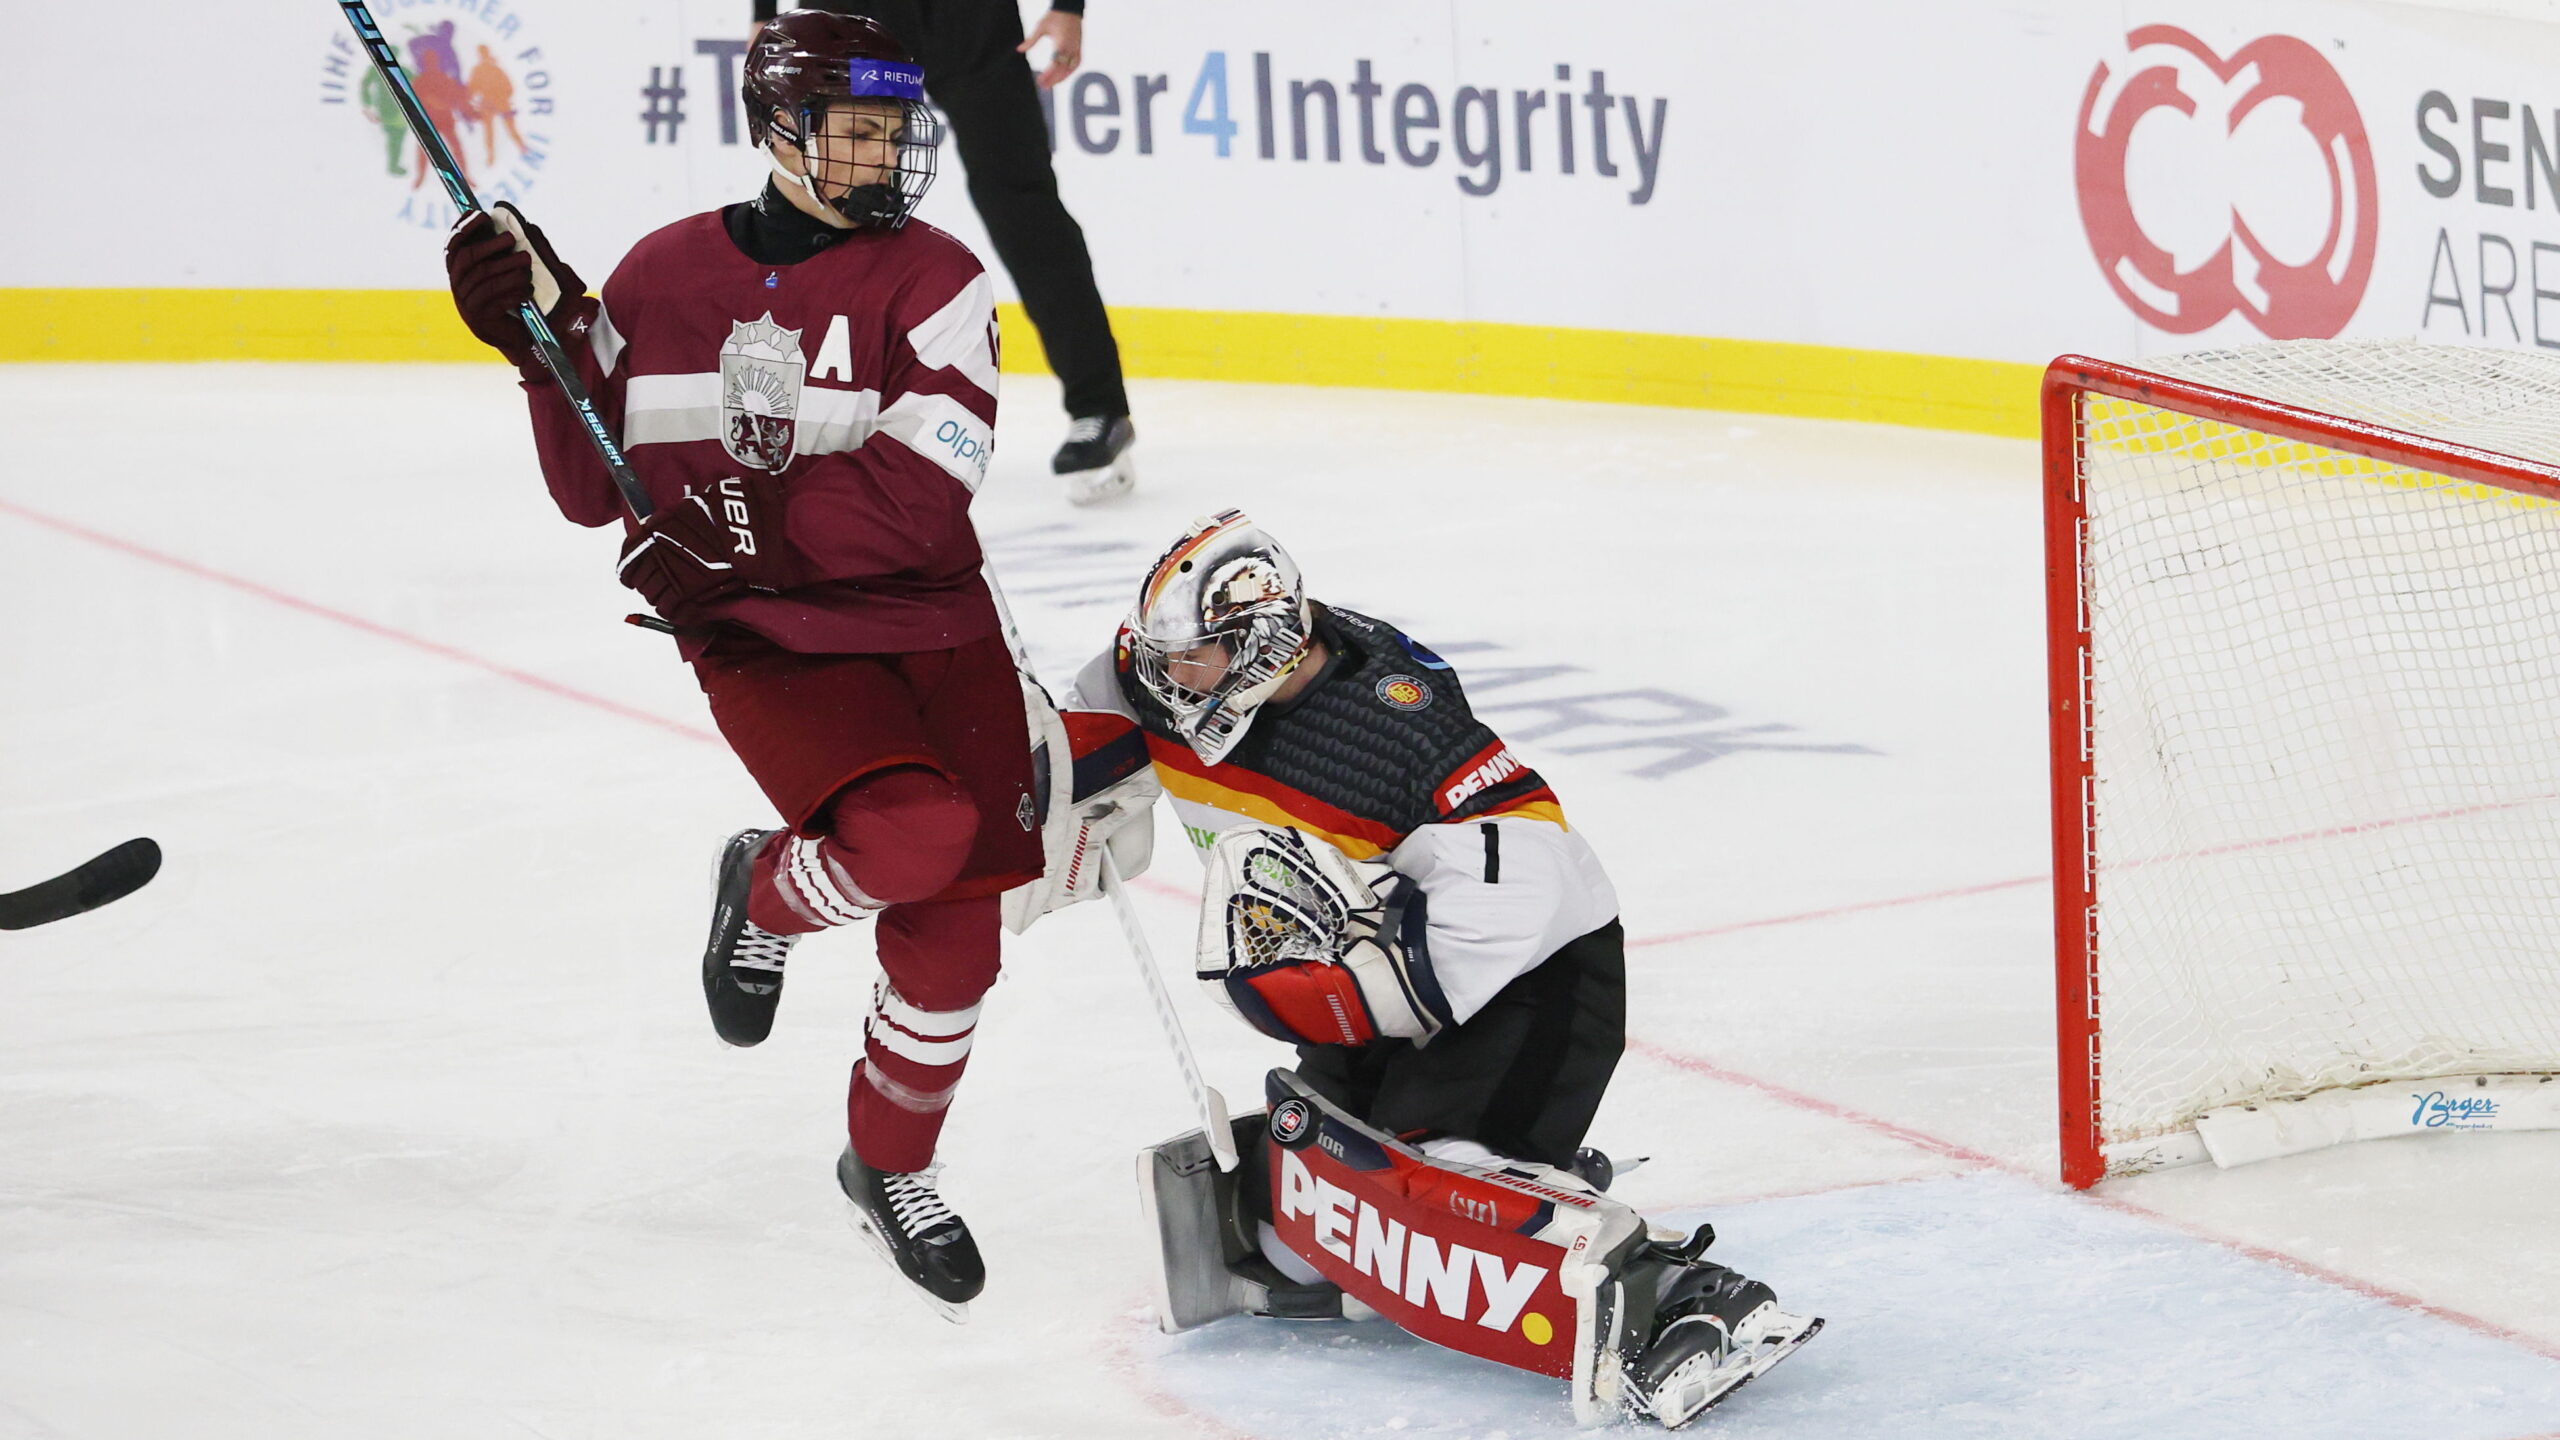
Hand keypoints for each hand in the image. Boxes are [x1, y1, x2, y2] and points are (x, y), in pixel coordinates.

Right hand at [444, 203, 591, 382]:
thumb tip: (531, 227)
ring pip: (484, 278)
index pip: (453, 246)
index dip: (463, 228)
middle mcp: (460, 288)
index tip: (480, 214)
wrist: (529, 343)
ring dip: (507, 268)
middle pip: (466, 259)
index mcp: (464, 273)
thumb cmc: (528, 304)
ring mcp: (467, 306)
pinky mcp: (479, 321)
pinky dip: (513, 291)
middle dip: (488, 245)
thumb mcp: (530, 273)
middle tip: (510, 239)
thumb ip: (529, 253)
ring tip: (525, 264)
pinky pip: (494, 300)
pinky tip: (527, 292)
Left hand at [617, 489, 745, 618]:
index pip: (628, 557)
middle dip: (646, 585)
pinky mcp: (683, 590)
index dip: (629, 570)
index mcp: (651, 530)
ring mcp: (668, 571)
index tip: (632, 577)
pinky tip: (673, 608)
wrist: (742, 530)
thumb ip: (666, 523)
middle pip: (640, 578)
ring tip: (667, 599)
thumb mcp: (684, 509)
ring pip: (651, 593)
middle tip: (656, 588)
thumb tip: (653, 531)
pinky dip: (668, 610)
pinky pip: (666, 606)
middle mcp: (654, 551)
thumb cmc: (717, 516)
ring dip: (657, 597)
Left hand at [1017, 10, 1081, 89]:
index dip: (1047, 75)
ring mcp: (1076, 49)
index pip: (1054, 64)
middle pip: (1062, 69)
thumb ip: (1031, 40)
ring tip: (1051, 84)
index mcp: (1061, 43)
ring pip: (1070, 69)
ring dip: (1061, 78)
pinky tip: (1062, 77)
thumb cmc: (1055, 16)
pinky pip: (1075, 65)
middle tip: (1043, 86)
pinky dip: (1069, 72)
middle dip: (1053, 79)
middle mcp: (1070, 48)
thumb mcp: (1040, 27)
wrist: (1070, 9)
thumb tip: (1019, 50)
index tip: (1040, 81)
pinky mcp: (1079, 49)